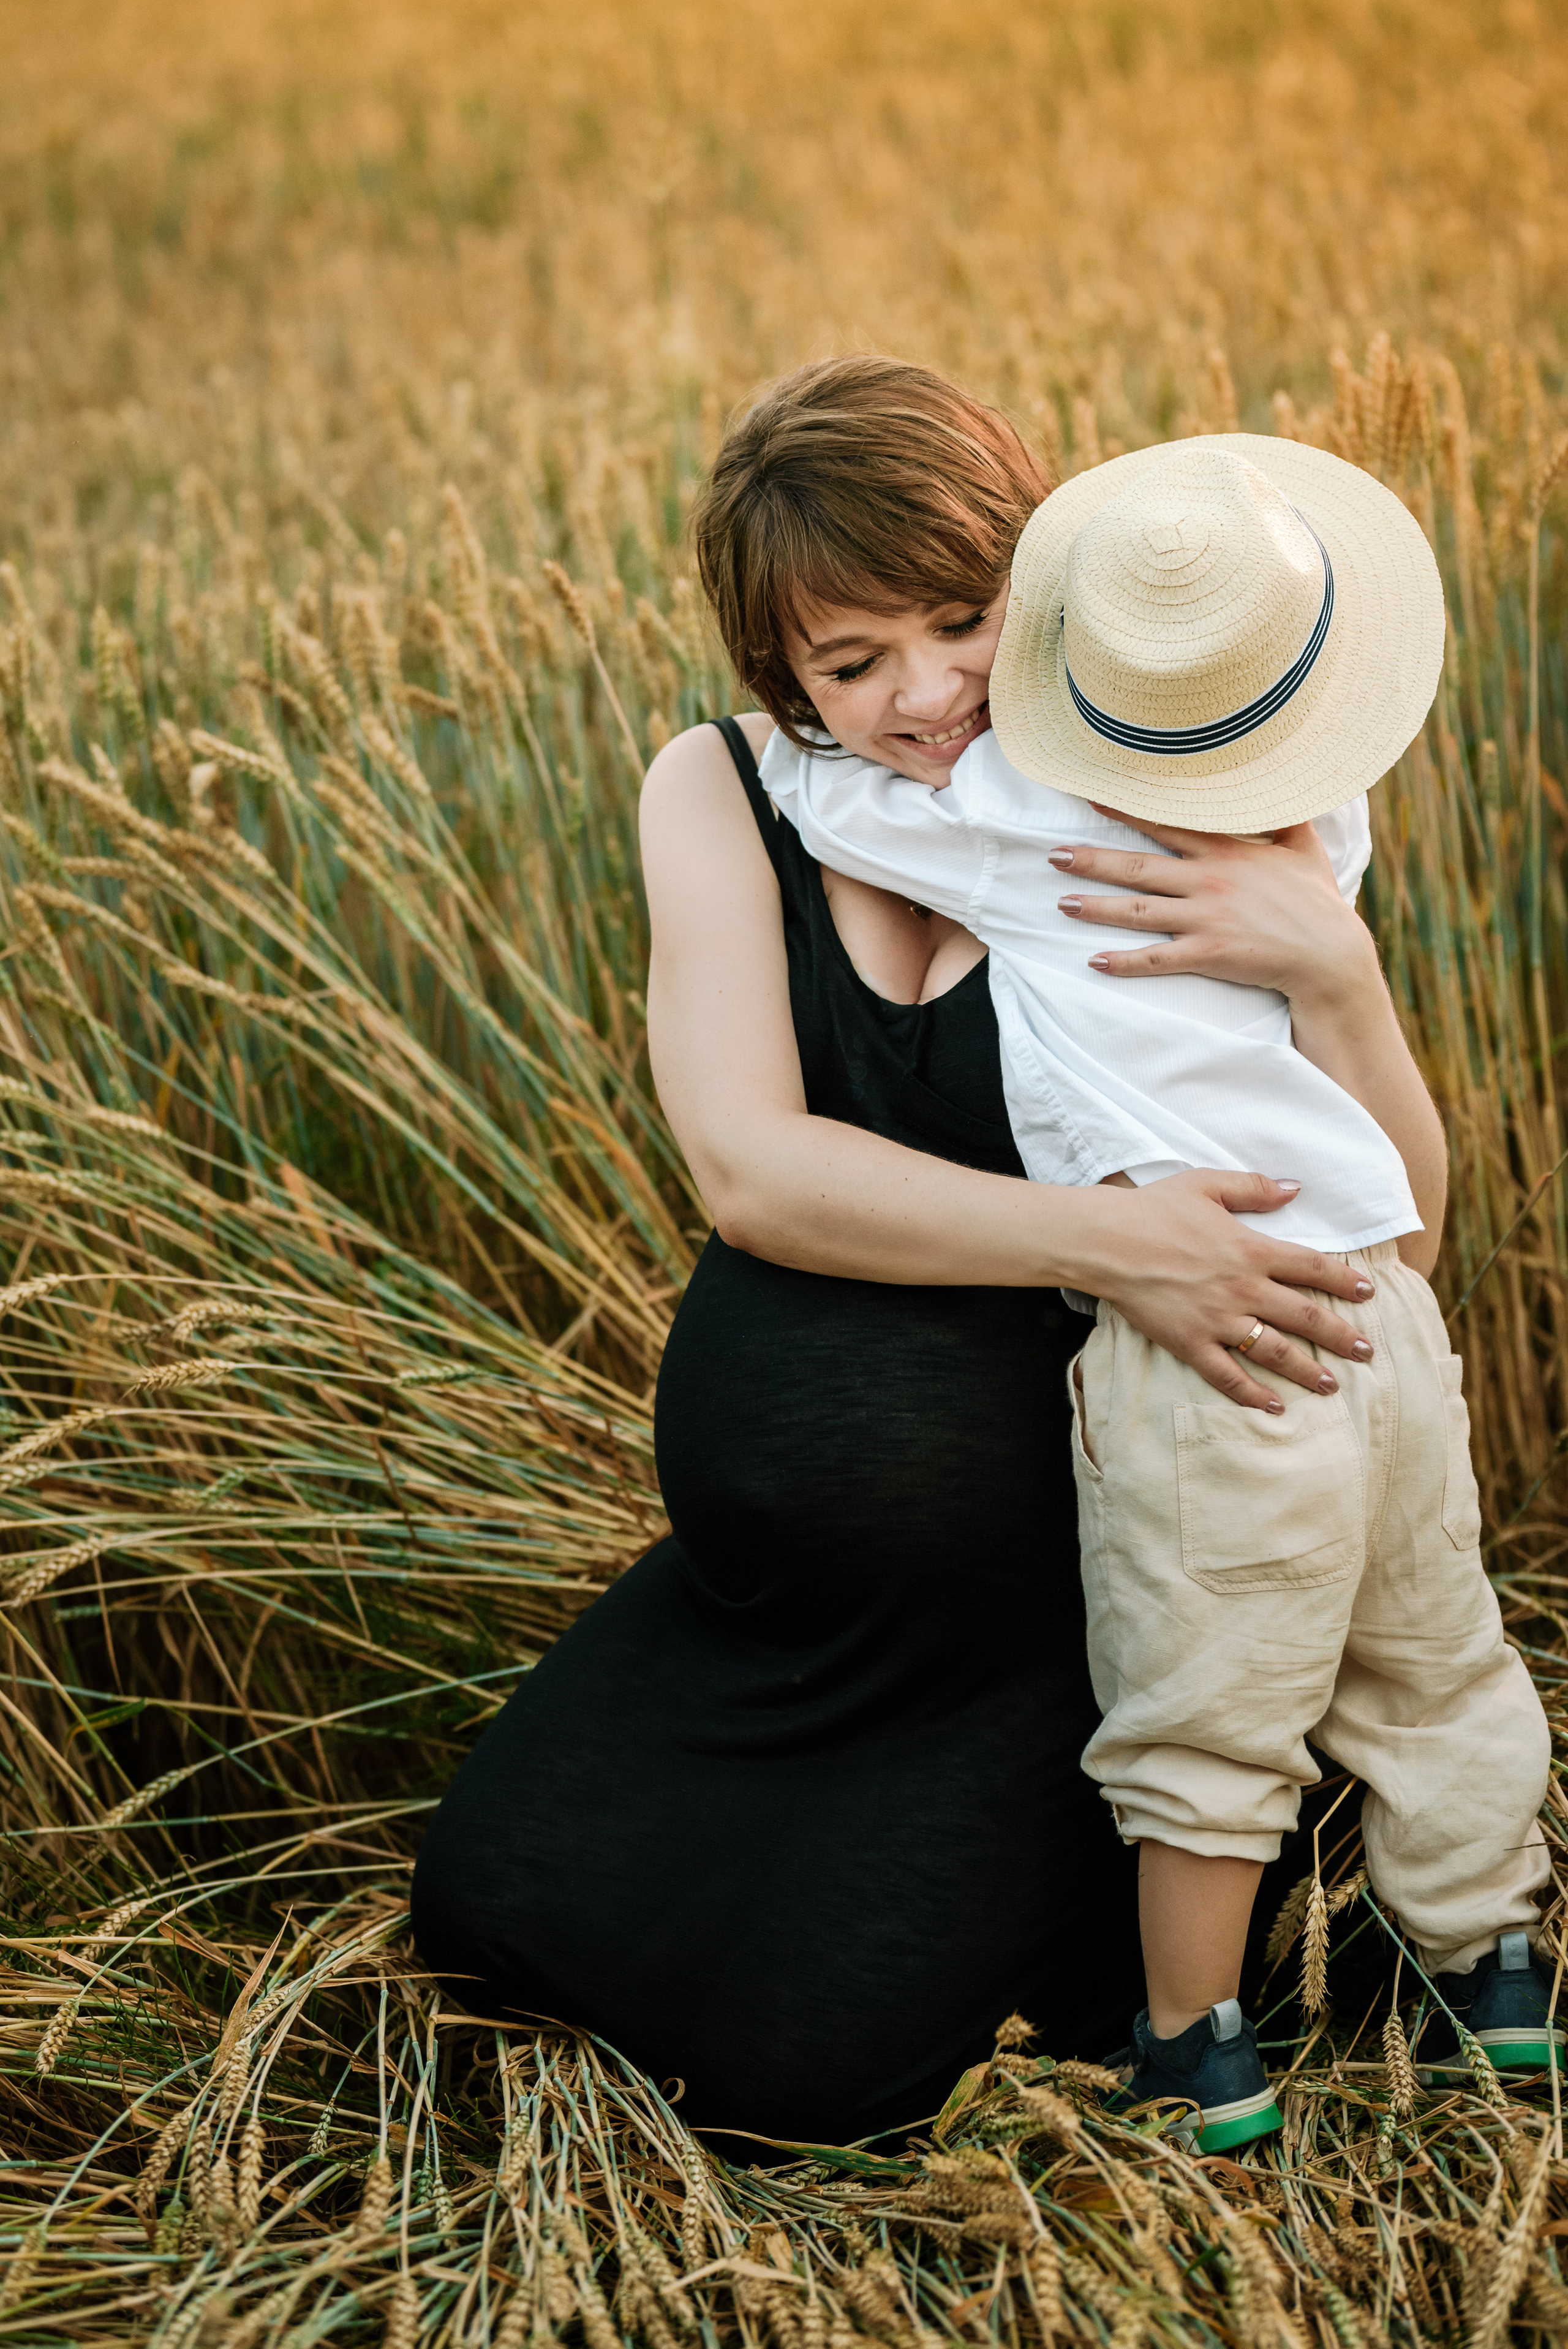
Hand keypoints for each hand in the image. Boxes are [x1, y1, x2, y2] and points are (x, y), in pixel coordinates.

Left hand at [1049, 809, 1380, 1010]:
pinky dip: (1123, 961)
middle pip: (1138, 867)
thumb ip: (1286, 816)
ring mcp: (1206, 917)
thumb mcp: (1305, 848)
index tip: (1091, 796)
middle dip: (1092, 859)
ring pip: (1137, 911)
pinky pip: (1156, 958)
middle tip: (1052, 854)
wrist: (1331, 956)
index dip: (1126, 809)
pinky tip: (1093, 961)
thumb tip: (1285, 781)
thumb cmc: (1318, 902)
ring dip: (1095, 907)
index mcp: (1227, 851)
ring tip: (1061, 903)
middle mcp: (1209, 880)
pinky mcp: (1208, 953)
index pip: (1166, 824)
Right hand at [1090, 1168, 1375, 1411]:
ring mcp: (1217, 1320)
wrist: (1105, 1241)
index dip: (1344, 1280)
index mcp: (1251, 1249)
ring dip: (1308, 1370)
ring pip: (1275, 1351)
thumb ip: (1254, 1188)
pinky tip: (1273, 1406)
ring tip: (1333, 1385)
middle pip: (1305, 1316)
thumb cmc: (1152, 1209)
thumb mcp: (1206, 1185)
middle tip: (1367, 1352)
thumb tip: (1295, 1188)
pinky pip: (1227, 1375)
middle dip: (1342, 1336)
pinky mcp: (1190, 1343)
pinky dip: (1252, 1394)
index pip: (1312, 1267)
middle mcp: (1242, 1289)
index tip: (1368, 1293)